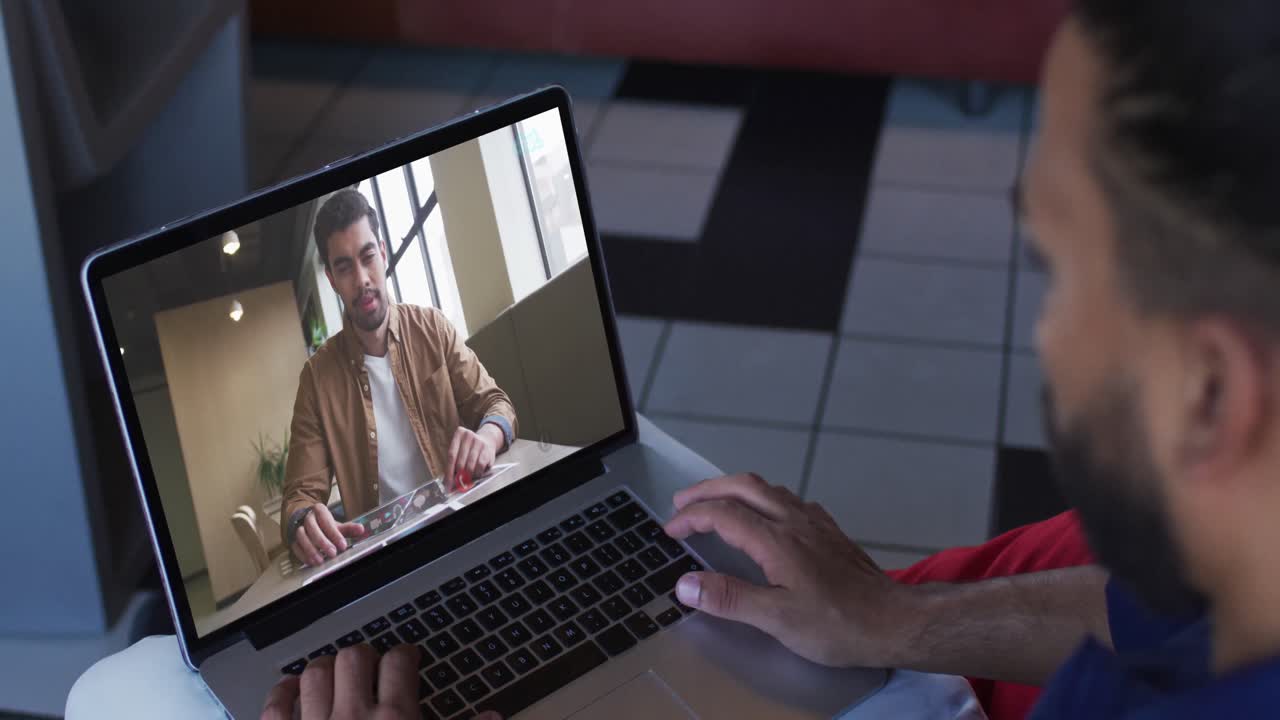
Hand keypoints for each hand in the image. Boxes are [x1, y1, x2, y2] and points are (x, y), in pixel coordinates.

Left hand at [260, 644, 480, 719]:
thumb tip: (494, 718)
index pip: (400, 662)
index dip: (406, 654)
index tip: (408, 658)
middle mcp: (354, 718)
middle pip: (355, 658)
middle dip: (365, 657)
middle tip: (372, 666)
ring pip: (315, 674)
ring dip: (325, 668)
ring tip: (335, 674)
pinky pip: (275, 708)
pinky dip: (282, 694)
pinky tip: (292, 692)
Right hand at [292, 503, 365, 566]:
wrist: (306, 520)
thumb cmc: (323, 524)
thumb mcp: (336, 524)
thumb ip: (348, 528)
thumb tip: (361, 529)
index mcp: (319, 510)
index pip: (326, 521)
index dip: (334, 534)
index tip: (342, 545)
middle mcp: (307, 518)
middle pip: (312, 528)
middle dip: (322, 542)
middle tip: (332, 553)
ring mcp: (297, 527)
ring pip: (301, 537)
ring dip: (310, 549)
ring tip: (320, 560)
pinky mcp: (292, 538)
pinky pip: (295, 546)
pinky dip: (303, 555)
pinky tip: (311, 561)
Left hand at [446, 426, 499, 490]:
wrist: (487, 440)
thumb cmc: (469, 448)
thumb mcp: (460, 449)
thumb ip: (453, 462)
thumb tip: (447, 481)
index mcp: (459, 433)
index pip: (451, 456)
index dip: (449, 472)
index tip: (448, 483)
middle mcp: (469, 436)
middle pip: (460, 462)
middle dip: (458, 476)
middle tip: (458, 484)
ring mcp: (479, 442)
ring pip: (470, 466)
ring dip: (468, 476)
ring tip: (467, 479)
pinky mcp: (487, 449)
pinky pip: (480, 466)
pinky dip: (477, 473)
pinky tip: (476, 474)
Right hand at [663, 473, 917, 667]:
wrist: (894, 621)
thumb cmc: (837, 624)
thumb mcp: (777, 619)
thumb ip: (730, 598)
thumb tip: (685, 583)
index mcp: (777, 540)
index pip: (722, 514)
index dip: (691, 518)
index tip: (670, 530)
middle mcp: (795, 521)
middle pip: (743, 486)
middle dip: (707, 490)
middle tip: (682, 503)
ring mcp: (815, 522)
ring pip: (768, 488)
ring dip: (735, 489)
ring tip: (715, 502)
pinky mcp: (830, 531)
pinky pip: (790, 500)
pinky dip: (765, 499)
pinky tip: (766, 516)